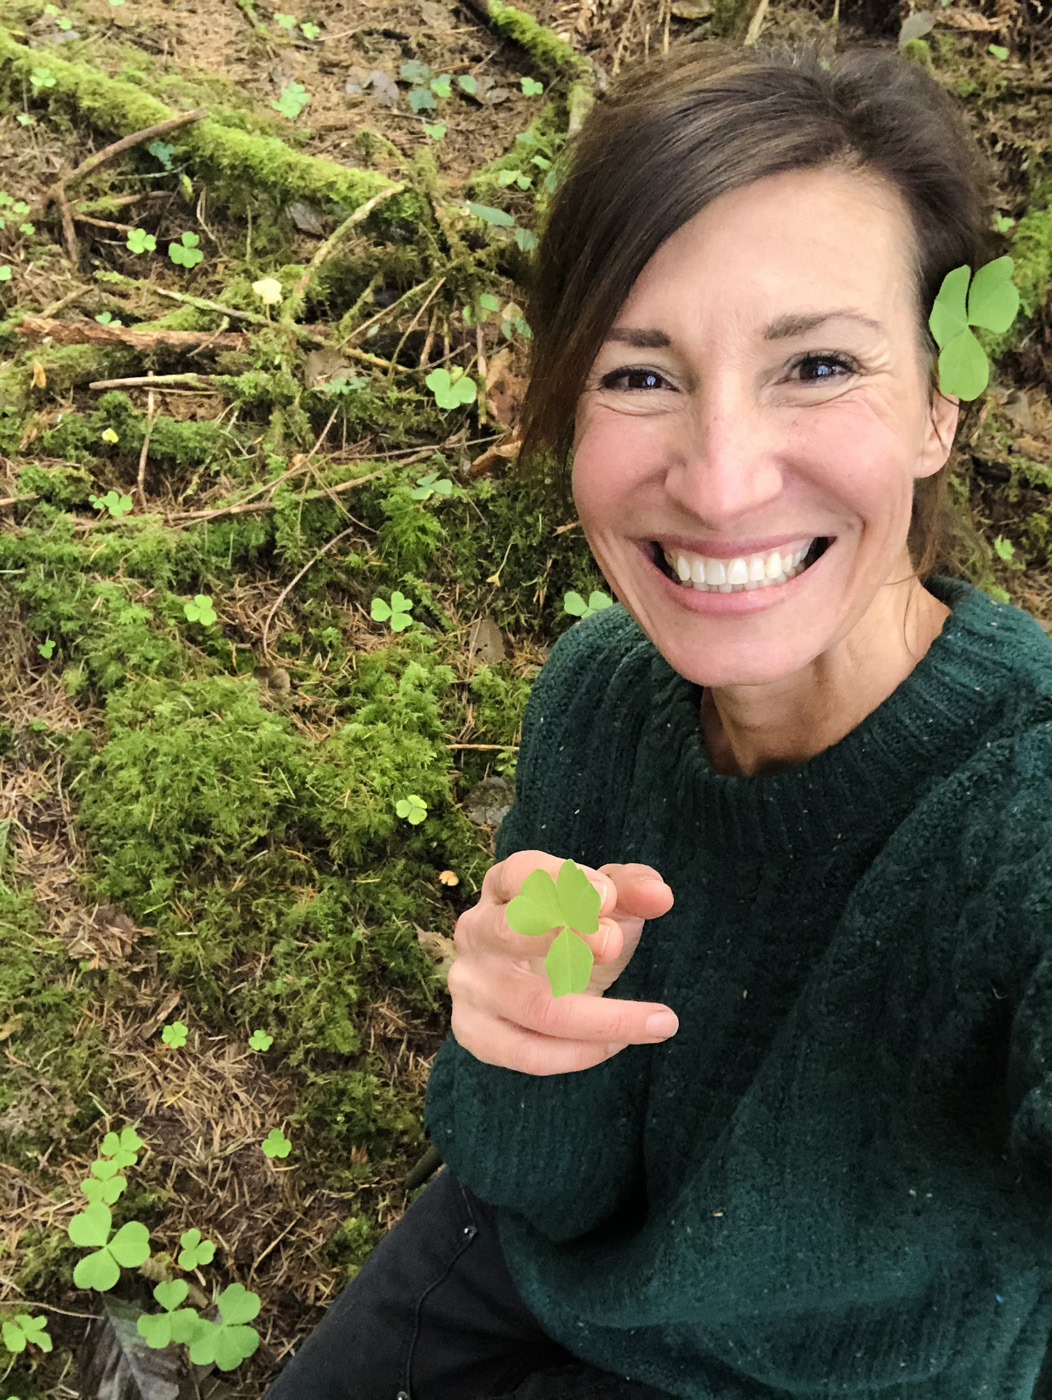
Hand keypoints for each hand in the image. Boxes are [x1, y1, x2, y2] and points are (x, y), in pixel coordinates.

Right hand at [447, 849, 676, 1075]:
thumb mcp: (604, 902)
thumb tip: (659, 895)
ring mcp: (470, 986)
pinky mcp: (475, 1033)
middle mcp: (476, 932)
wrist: (537, 982)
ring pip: (533, 1006)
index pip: (521, 873)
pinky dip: (579, 1054)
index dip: (561, 883)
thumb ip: (632, 890)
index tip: (608, 897)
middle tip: (615, 945)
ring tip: (659, 1021)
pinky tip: (617, 1044)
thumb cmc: (573, 931)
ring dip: (602, 1017)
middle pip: (510, 932)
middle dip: (567, 938)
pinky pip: (528, 1053)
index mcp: (503, 886)